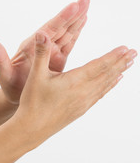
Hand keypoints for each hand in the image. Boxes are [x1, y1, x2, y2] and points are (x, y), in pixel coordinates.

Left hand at [0, 0, 89, 104]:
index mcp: (32, 47)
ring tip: (86, 5)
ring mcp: (51, 51)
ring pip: (67, 33)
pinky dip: (77, 32)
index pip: (48, 30)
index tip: (73, 6)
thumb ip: (0, 59)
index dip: (61, 18)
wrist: (18, 94)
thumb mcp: (4, 73)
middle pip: (60, 27)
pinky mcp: (58, 58)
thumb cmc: (10, 85)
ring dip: (77, 19)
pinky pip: (69, 43)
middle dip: (73, 14)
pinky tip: (83, 21)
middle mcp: (43, 45)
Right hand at [15, 32, 136, 150]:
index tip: (126, 48)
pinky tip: (114, 82)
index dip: (113, 56)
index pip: (99, 65)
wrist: (32, 128)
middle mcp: (83, 92)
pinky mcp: (81, 109)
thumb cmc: (33, 102)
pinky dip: (109, 86)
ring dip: (117, 73)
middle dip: (121, 62)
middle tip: (134, 53)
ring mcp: (84, 102)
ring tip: (128, 65)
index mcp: (74, 81)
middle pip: (106, 74)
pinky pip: (100, 95)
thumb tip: (42, 34)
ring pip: (105, 84)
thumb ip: (42, 53)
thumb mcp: (35, 76)